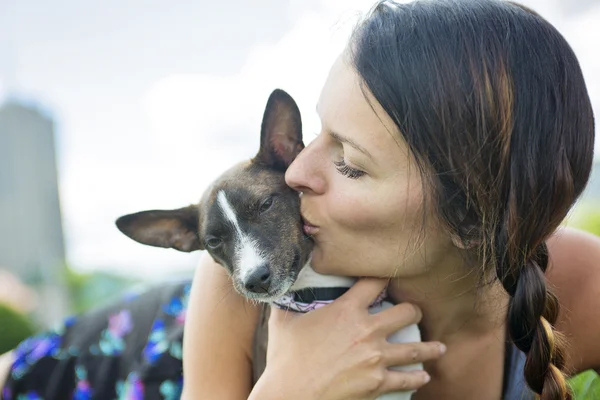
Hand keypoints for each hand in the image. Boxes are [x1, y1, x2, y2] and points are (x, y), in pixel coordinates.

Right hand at [249, 278, 445, 399]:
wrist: (289, 396)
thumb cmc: (284, 359)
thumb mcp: (283, 322)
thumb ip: (288, 301)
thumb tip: (281, 285)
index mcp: (346, 310)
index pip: (375, 282)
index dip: (385, 276)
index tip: (390, 277)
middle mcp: (367, 330)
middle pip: (407, 312)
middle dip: (414, 311)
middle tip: (414, 314)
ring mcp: (376, 358)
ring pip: (416, 348)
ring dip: (430, 347)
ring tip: (439, 347)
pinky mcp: (378, 383)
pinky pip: (407, 378)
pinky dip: (418, 377)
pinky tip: (423, 376)